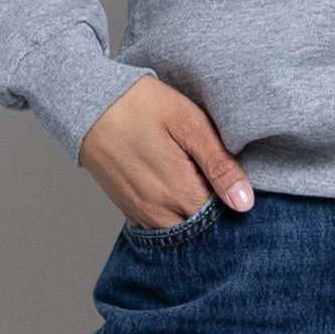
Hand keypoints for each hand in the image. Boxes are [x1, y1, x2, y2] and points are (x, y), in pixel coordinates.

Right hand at [80, 74, 253, 227]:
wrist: (90, 105)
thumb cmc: (143, 106)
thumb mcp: (190, 124)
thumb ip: (218, 165)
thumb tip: (244, 204)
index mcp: (179, 193)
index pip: (222, 218)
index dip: (235, 200)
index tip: (239, 178)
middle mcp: (159, 213)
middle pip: (202, 227)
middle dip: (217, 209)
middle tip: (218, 173)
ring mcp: (141, 214)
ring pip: (181, 228)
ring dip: (194, 211)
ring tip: (198, 176)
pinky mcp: (129, 210)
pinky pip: (160, 225)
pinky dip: (174, 213)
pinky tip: (179, 185)